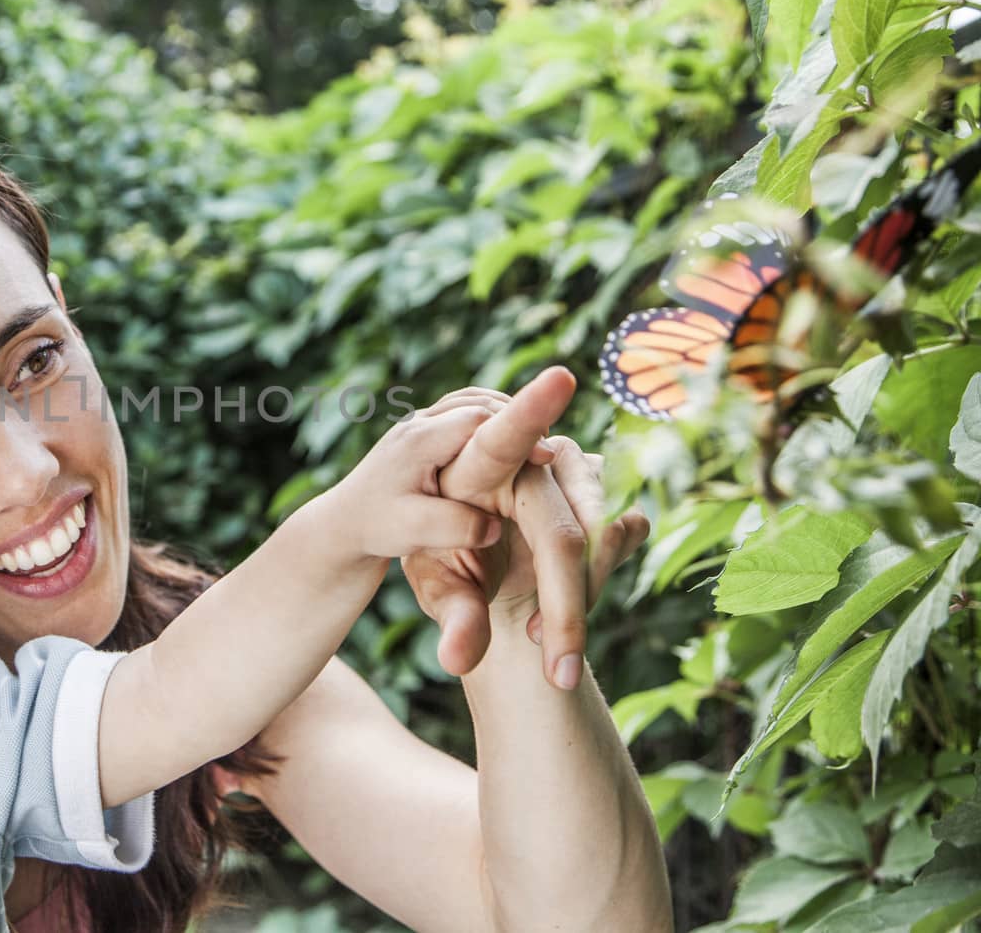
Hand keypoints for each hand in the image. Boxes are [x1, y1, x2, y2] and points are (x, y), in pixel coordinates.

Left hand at [309, 395, 554, 570]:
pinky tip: (513, 443)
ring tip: (537, 443)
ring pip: (474, 402)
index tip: (546, 454)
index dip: (516, 430)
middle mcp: (420, 423)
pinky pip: (467, 412)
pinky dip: (494, 419)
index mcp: (419, 441)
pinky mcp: (425, 432)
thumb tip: (493, 528)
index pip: (477, 420)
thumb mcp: (411, 531)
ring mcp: (421, 424)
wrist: (342, 523)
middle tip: (550, 450)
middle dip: (519, 417)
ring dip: (507, 415)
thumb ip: (453, 527)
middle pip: (480, 403)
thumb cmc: (375, 527)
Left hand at [402, 368, 649, 687]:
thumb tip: (460, 659)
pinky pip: (620, 533)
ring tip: (543, 640)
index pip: (504, 435)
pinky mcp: (598, 484)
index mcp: (475, 460)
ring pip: (602, 536)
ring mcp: (571, 466)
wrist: (456, 529)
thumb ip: (450, 614)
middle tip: (556, 671)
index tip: (561, 379)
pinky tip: (559, 608)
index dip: (531, 410)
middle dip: (566, 605)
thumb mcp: (429, 577)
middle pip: (563, 530)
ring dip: (580, 596)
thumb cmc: (431, 543)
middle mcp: (532, 455)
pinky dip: (597, 579)